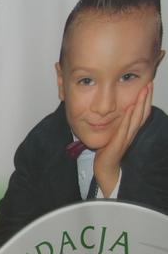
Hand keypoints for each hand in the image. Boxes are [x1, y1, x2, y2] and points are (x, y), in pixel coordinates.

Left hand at [94, 81, 152, 196]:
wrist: (105, 170)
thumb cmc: (108, 153)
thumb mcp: (114, 135)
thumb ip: (118, 125)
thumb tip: (118, 112)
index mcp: (130, 131)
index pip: (141, 113)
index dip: (145, 100)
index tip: (146, 86)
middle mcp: (131, 134)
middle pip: (142, 113)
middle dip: (146, 98)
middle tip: (149, 83)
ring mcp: (126, 139)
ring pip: (136, 119)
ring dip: (140, 104)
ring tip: (143, 91)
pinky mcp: (118, 144)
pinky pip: (125, 129)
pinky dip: (128, 118)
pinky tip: (131, 108)